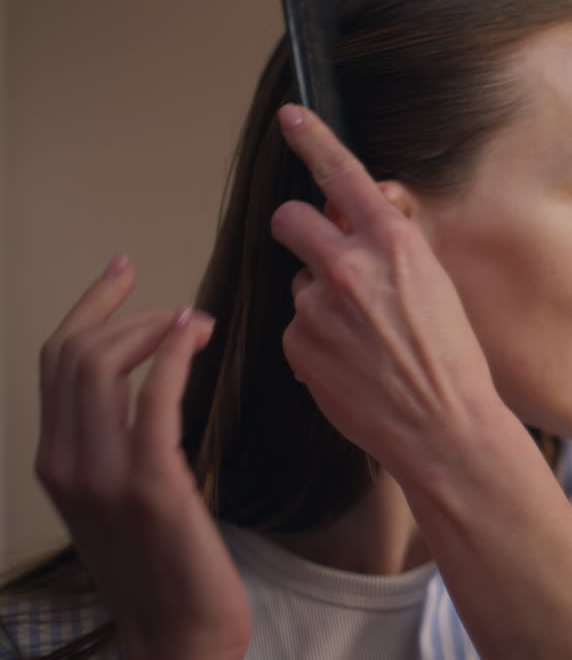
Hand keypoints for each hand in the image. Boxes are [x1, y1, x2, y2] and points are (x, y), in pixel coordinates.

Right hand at [37, 257, 249, 659]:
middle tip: (181, 310)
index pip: (56, 360)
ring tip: (197, 324)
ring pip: (104, 365)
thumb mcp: (118, 500)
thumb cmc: (163, 566)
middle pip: (76, 352)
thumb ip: (114, 446)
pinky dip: (171, 354)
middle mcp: (64, 463)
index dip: (90, 305)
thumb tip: (143, 387)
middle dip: (128, 311)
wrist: (177, 635)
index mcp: (54, 462)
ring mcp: (102, 475)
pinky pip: (152, 398)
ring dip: (155, 328)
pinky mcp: (150, 485)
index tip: (124, 269)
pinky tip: (195, 337)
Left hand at [270, 104, 500, 481]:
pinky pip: (298, 327)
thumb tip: (360, 214)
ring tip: (364, 337)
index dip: (312, 140)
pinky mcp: (298, 346)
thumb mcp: (436, 283)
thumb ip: (392, 245)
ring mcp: (317, 307)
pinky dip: (318, 340)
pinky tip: (354, 363)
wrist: (443, 426)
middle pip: (291, 219)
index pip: (341, 175)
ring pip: (300, 283)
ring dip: (320, 299)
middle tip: (323, 255)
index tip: (290, 118)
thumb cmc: (451, 357)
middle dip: (300, 229)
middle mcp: (347, 267)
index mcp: (392, 244)